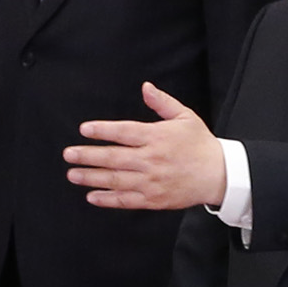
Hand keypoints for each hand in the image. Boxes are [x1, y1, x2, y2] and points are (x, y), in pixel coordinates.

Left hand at [66, 84, 227, 212]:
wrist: (219, 175)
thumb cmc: (200, 144)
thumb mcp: (185, 116)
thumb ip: (162, 102)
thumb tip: (145, 87)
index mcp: (157, 137)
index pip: (124, 132)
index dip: (102, 130)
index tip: (84, 129)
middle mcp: (151, 160)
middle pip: (113, 157)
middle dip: (88, 156)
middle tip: (68, 154)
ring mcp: (151, 182)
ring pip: (115, 180)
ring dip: (92, 177)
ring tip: (73, 175)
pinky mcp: (153, 199)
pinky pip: (126, 200)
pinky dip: (107, 199)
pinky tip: (92, 196)